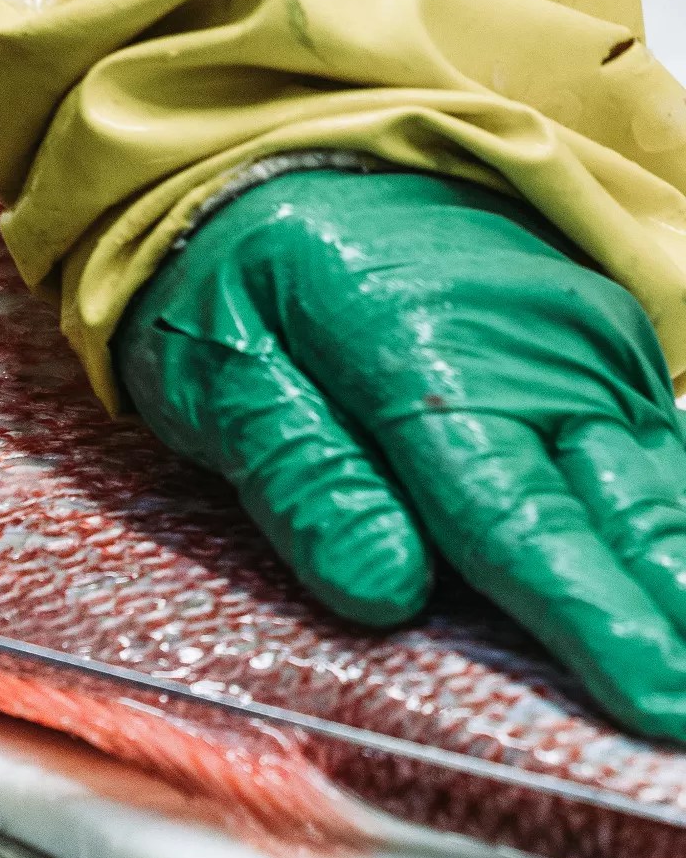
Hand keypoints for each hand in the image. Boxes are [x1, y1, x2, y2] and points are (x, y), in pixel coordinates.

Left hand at [116, 170, 685, 740]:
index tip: (650, 698)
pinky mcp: (601, 340)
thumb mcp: (219, 373)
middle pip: (617, 506)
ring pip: (661, 477)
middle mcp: (530, 344)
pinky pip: (664, 439)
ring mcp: (580, 337)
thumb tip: (385, 596)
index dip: (586, 617)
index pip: (513, 516)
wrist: (283, 159)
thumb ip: (303, 481)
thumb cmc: (239, 277)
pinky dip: (682, 512)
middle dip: (672, 616)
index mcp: (421, 354)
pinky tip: (685, 572)